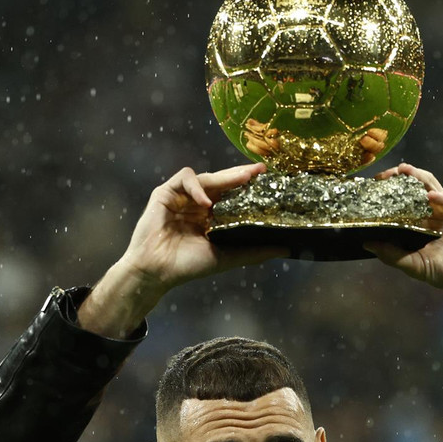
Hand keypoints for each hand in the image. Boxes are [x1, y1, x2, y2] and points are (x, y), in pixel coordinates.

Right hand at [78, 164, 285, 337]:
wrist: (157, 271)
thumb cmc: (188, 266)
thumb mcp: (226, 257)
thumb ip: (253, 252)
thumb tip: (285, 249)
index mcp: (212, 216)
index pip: (234, 194)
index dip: (249, 186)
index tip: (269, 179)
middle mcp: (198, 203)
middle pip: (223, 182)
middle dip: (242, 174)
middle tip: (260, 170)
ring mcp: (182, 196)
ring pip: (207, 177)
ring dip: (225, 177)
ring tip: (243, 179)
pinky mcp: (165, 192)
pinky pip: (184, 179)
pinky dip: (197, 187)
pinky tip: (206, 202)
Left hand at [364, 164, 442, 358]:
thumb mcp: (417, 267)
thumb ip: (393, 256)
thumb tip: (366, 244)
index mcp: (418, 225)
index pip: (400, 203)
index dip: (387, 194)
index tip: (372, 187)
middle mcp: (432, 214)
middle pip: (415, 189)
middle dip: (401, 179)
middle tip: (386, 174)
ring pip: (433, 187)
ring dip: (420, 178)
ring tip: (406, 171)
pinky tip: (433, 196)